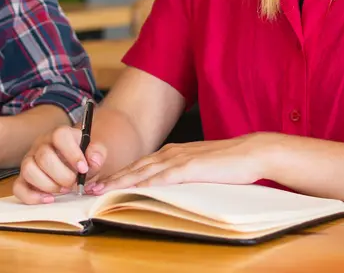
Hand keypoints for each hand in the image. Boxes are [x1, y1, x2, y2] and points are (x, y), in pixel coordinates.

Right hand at [14, 125, 105, 204]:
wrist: (73, 165)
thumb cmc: (82, 159)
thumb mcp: (93, 154)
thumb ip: (97, 154)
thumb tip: (94, 161)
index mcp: (60, 135)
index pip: (60, 135)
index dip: (72, 153)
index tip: (83, 169)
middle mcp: (41, 145)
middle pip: (44, 156)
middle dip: (62, 175)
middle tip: (74, 183)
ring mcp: (29, 160)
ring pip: (28, 170)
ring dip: (48, 185)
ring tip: (63, 190)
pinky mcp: (23, 178)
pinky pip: (18, 187)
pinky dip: (32, 196)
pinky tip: (49, 199)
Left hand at [87, 134, 276, 194]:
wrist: (251, 152)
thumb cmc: (230, 162)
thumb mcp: (200, 167)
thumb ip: (184, 173)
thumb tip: (169, 186)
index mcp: (175, 153)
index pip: (141, 165)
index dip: (120, 174)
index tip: (103, 184)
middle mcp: (172, 153)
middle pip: (136, 167)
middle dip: (112, 178)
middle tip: (91, 188)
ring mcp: (180, 159)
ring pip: (143, 171)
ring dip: (120, 181)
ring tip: (102, 191)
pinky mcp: (190, 167)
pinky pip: (163, 177)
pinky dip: (145, 183)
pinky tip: (132, 189)